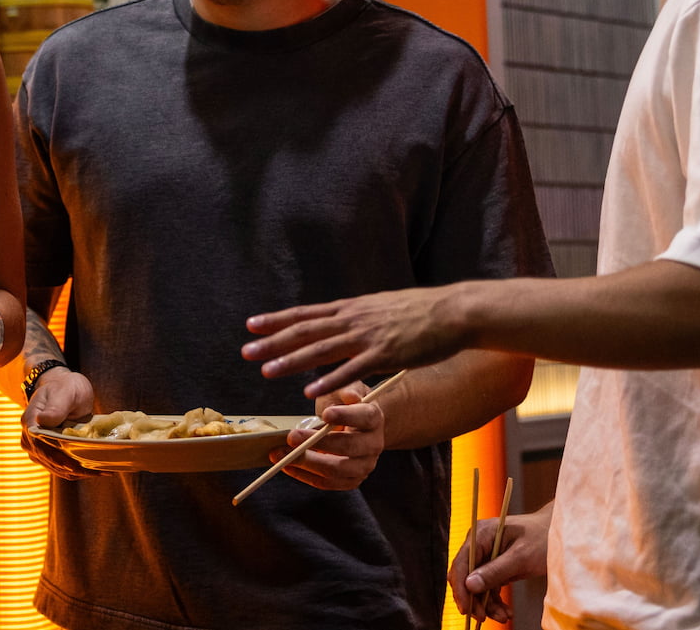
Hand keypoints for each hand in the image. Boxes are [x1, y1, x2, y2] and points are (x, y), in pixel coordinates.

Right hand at [20, 366, 106, 480]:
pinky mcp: (49, 454)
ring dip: (78, 472)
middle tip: (98, 471)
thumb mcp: (65, 392)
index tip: (73, 466)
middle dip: (73, 469)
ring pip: (56, 468)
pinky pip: (62, 467)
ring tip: (102, 472)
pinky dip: (78, 470)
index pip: (40, 446)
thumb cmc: (65, 387)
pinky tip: (96, 470)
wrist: (64, 388)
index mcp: (30, 422)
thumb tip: (42, 420)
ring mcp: (38, 448)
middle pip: (49, 460)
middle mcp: (30, 438)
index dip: (56, 458)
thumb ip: (56, 407)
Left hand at [243, 287, 469, 399]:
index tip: (251, 326)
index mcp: (351, 309)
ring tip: (267, 371)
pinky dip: (329, 381)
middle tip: (246, 352)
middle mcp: (353, 320)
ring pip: (322, 350)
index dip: (277, 320)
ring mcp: (368, 337)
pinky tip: (311, 392)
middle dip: (273, 342)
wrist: (454, 311)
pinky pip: (352, 371)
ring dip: (292, 362)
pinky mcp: (386, 355)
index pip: (306, 314)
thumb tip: (338, 321)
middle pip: (305, 331)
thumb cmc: (420, 311)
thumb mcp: (380, 308)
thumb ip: (357, 317)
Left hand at [278, 381, 384, 490]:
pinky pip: (328, 483)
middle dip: (317, 443)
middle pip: (348, 447)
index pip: (364, 417)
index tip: (325, 414)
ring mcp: (364, 466)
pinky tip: (287, 466)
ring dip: (307, 462)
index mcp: (374, 419)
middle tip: (291, 436)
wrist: (354, 427)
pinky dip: (305, 476)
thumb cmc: (344, 405)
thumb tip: (350, 396)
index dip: (345, 416)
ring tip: (281, 454)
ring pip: (337, 469)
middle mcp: (374, 444)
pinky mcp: (351, 480)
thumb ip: (346, 390)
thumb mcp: (344, 391)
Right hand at [449, 501, 549, 622]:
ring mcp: (486, 554)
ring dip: (486, 604)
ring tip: (504, 617)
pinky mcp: (494, 565)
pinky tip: (506, 611)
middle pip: (465, 576)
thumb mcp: (521, 557)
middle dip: (475, 599)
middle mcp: (479, 543)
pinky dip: (494, 600)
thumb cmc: (543, 538)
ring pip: (476, 585)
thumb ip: (495, 571)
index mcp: (481, 534)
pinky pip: (488, 586)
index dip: (461, 588)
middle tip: (485, 618)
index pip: (461, 563)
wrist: (559, 534)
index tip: (467, 609)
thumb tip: (469, 585)